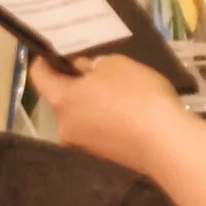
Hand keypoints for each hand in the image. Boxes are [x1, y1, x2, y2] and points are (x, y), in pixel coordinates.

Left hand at [28, 54, 189, 177]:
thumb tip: (84, 71)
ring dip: (93, 100)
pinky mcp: (105, 155)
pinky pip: (98, 128)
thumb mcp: (115, 64)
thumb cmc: (136, 95)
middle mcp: (65, 126)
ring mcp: (84, 144)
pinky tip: (129, 109)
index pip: (39, 77)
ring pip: (81, 114)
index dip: (44, 60)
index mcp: (62, 100)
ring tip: (118, 88)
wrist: (166, 143)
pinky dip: (107, 116)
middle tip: (97, 67)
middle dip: (76, 82)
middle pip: (62, 97)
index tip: (55, 50)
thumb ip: (93, 64)